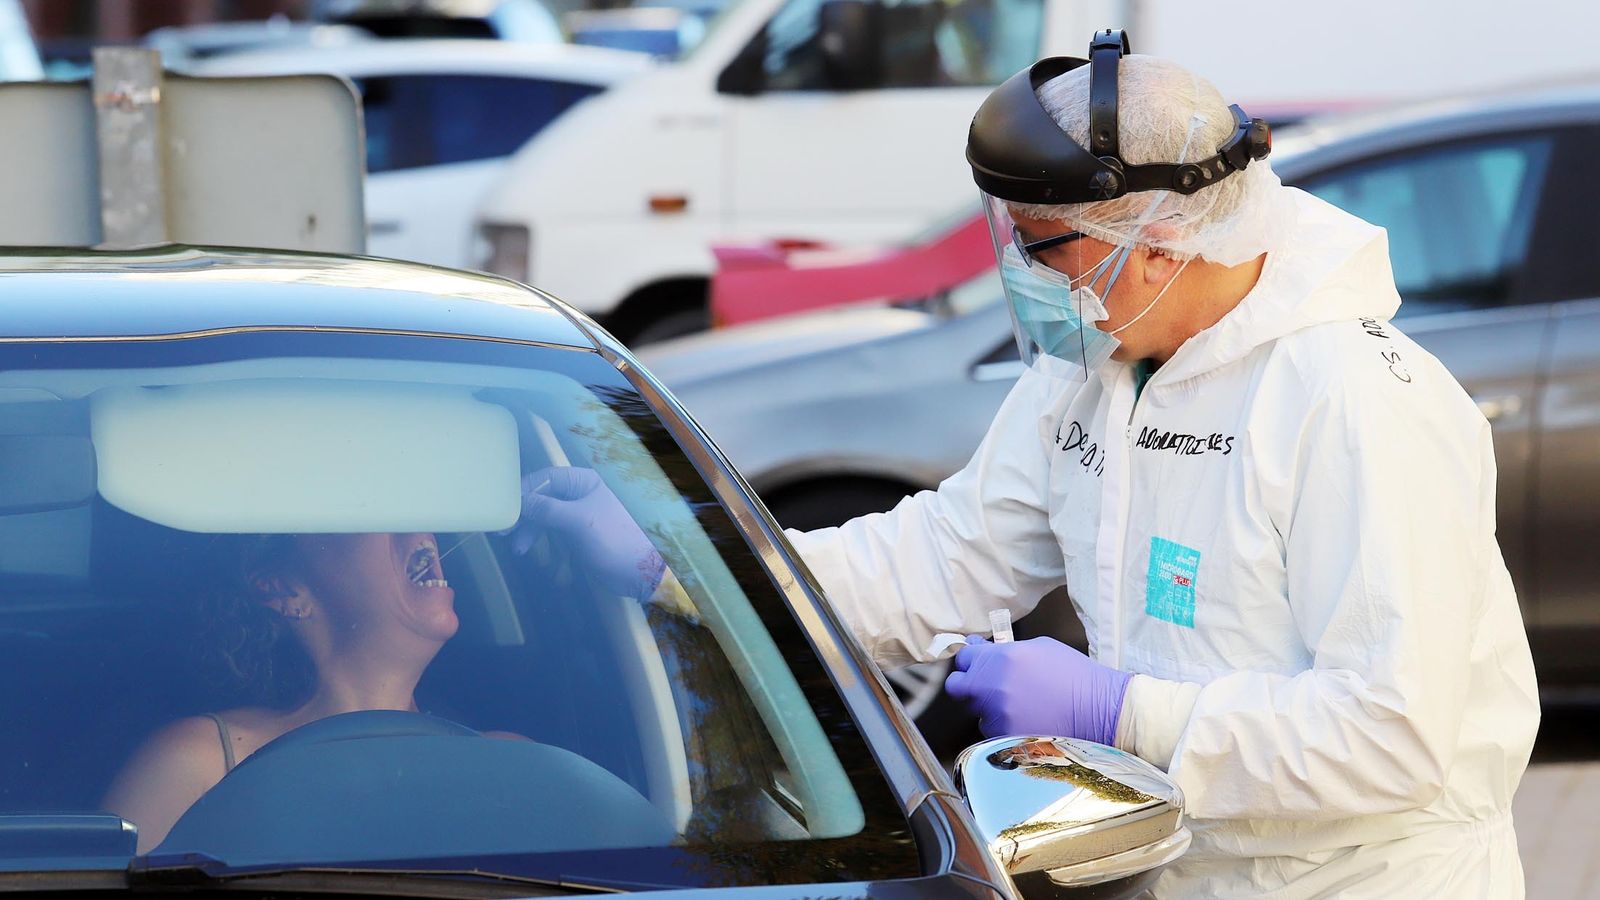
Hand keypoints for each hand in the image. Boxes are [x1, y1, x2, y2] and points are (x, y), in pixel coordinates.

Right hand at [505, 467, 665, 598]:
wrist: (642, 574)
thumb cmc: (615, 539)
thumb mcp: (578, 521)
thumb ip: (546, 509)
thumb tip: (518, 500)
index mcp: (585, 482)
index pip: (546, 478)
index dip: (523, 491)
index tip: (504, 508)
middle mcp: (582, 496)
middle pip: (543, 500)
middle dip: (525, 517)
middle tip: (506, 533)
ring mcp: (581, 518)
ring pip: (547, 522)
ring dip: (533, 536)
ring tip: (520, 550)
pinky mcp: (581, 540)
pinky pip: (558, 541)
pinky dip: (551, 552)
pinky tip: (552, 569)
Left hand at [944, 635, 1131, 744]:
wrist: (1100, 710)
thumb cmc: (1074, 675)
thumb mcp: (1039, 649)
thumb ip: (1004, 651)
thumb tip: (979, 650)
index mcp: (1001, 658)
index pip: (963, 658)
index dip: (969, 662)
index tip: (975, 665)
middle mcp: (993, 686)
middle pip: (958, 687)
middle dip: (968, 686)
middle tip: (986, 687)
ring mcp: (998, 715)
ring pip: (977, 712)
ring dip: (990, 709)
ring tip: (1022, 706)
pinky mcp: (1005, 739)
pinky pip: (993, 732)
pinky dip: (1004, 727)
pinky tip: (1028, 721)